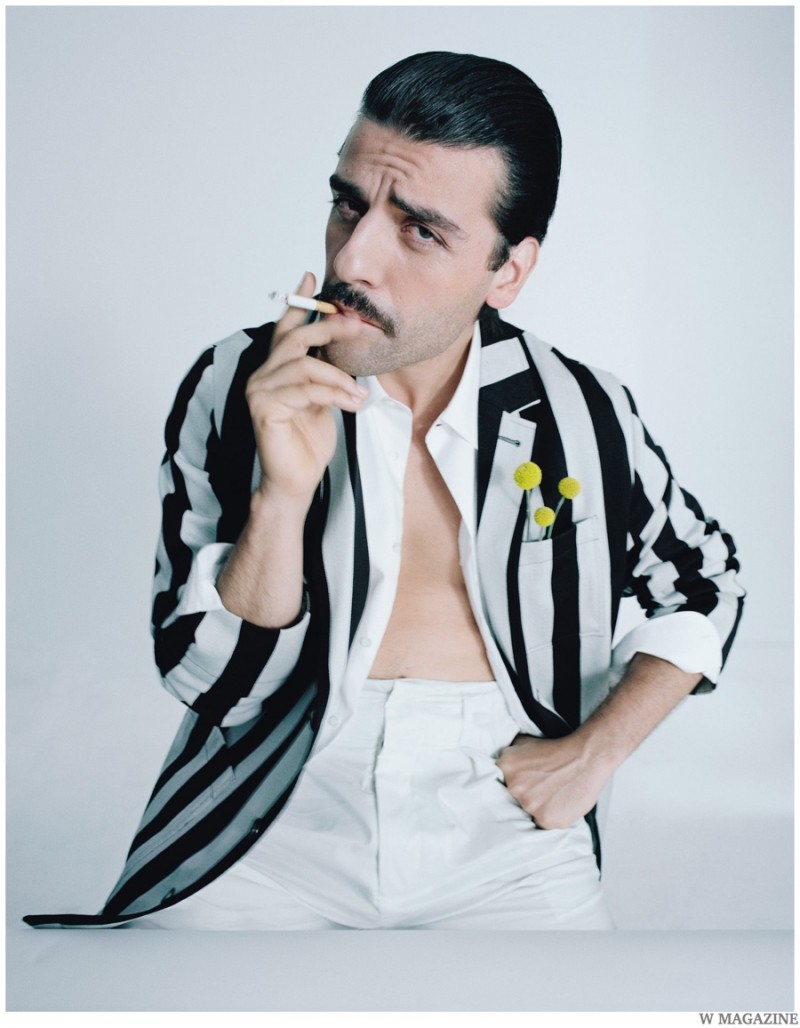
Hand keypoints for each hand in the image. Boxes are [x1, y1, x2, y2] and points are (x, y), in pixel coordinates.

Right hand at [246, 271, 367, 506]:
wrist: (296, 481)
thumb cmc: (309, 443)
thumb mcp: (324, 400)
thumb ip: (325, 374)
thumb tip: (343, 348)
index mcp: (276, 370)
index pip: (286, 329)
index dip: (299, 303)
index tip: (313, 277)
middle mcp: (262, 375)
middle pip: (295, 338)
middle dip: (328, 329)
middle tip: (357, 327)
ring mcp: (259, 391)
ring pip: (304, 366)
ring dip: (339, 378)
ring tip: (361, 394)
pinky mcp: (263, 408)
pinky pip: (304, 389)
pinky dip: (333, 394)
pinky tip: (352, 404)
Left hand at [495, 733, 614, 828]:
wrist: (586, 757)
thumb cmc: (560, 751)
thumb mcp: (526, 742)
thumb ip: (511, 755)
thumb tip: (502, 765)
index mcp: (505, 767)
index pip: (500, 784)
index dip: (513, 786)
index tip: (524, 785)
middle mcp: (514, 787)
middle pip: (513, 800)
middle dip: (527, 795)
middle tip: (543, 788)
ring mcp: (529, 804)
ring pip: (529, 813)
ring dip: (540, 806)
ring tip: (555, 793)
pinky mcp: (545, 819)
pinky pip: (544, 823)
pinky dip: (553, 816)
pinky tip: (561, 802)